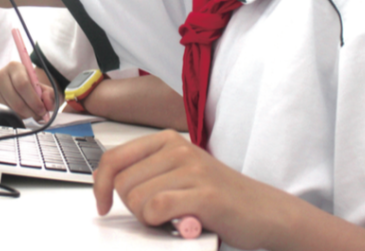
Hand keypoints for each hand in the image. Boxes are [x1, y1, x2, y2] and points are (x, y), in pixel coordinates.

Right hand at [0, 61, 54, 120]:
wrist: (20, 88)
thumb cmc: (33, 87)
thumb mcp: (45, 89)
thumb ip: (50, 95)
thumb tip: (46, 102)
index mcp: (14, 67)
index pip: (23, 85)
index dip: (34, 100)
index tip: (42, 110)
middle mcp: (0, 76)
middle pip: (16, 101)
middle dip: (31, 112)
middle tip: (39, 115)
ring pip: (10, 110)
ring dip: (24, 117)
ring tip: (31, 114)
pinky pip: (4, 115)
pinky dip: (16, 118)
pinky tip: (22, 115)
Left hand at [93, 130, 289, 249]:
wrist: (265, 211)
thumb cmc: (219, 196)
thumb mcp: (178, 173)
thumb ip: (145, 171)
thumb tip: (103, 177)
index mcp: (167, 140)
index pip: (114, 158)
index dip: (100, 186)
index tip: (103, 205)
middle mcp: (178, 148)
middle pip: (123, 183)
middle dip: (132, 207)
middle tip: (157, 216)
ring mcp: (192, 169)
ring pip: (137, 197)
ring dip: (148, 218)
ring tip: (172, 219)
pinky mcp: (205, 194)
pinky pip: (157, 208)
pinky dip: (159, 222)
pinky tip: (177, 223)